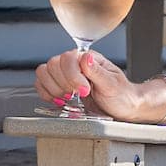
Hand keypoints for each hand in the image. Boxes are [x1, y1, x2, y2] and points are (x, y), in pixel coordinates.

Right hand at [32, 49, 157, 120]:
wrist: (124, 108)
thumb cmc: (122, 96)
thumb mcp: (113, 84)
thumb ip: (97, 72)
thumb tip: (86, 58)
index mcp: (88, 59)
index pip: (68, 58)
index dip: (72, 76)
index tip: (84, 90)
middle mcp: (75, 64)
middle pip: (53, 65)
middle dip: (64, 84)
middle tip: (78, 95)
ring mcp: (66, 75)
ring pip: (44, 73)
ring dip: (54, 89)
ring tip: (69, 98)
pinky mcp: (60, 86)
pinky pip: (42, 84)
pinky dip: (46, 94)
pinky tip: (60, 100)